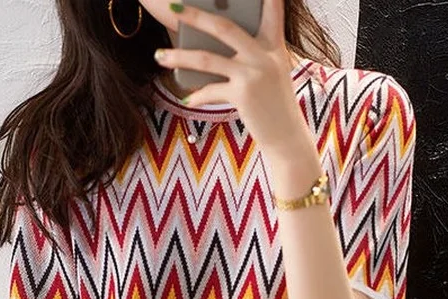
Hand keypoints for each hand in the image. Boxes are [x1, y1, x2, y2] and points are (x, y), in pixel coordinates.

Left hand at [156, 0, 310, 154]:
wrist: (288, 137)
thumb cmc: (275, 106)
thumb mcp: (271, 74)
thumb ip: (251, 56)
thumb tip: (211, 49)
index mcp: (274, 46)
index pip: (272, 9)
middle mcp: (264, 56)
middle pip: (223, 27)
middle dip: (195, 15)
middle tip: (174, 7)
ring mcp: (253, 74)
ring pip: (207, 59)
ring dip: (179, 57)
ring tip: (160, 56)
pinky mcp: (243, 95)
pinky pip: (210, 90)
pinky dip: (197, 95)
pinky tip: (188, 99)